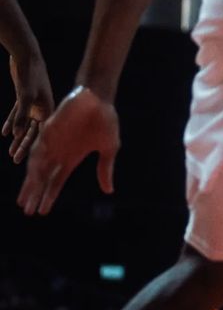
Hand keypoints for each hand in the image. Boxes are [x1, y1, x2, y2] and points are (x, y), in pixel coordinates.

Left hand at [5, 50, 53, 162]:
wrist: (26, 56)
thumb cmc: (29, 75)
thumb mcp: (25, 96)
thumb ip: (21, 115)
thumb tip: (17, 134)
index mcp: (48, 109)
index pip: (41, 133)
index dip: (33, 147)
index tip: (26, 161)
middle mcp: (43, 109)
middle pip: (33, 132)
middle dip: (24, 146)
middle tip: (16, 160)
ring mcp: (34, 103)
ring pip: (25, 125)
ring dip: (18, 137)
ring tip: (10, 151)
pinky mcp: (25, 98)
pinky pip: (18, 114)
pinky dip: (12, 122)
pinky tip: (5, 133)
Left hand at [18, 85, 117, 214]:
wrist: (98, 97)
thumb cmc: (106, 120)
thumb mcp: (109, 148)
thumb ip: (105, 169)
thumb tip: (108, 190)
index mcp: (71, 158)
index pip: (56, 181)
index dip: (49, 196)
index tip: (42, 212)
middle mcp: (58, 152)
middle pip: (42, 178)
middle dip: (34, 194)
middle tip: (26, 210)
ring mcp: (51, 141)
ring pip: (36, 166)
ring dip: (30, 183)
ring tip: (25, 198)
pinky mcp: (48, 129)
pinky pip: (38, 148)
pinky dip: (34, 162)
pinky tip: (32, 174)